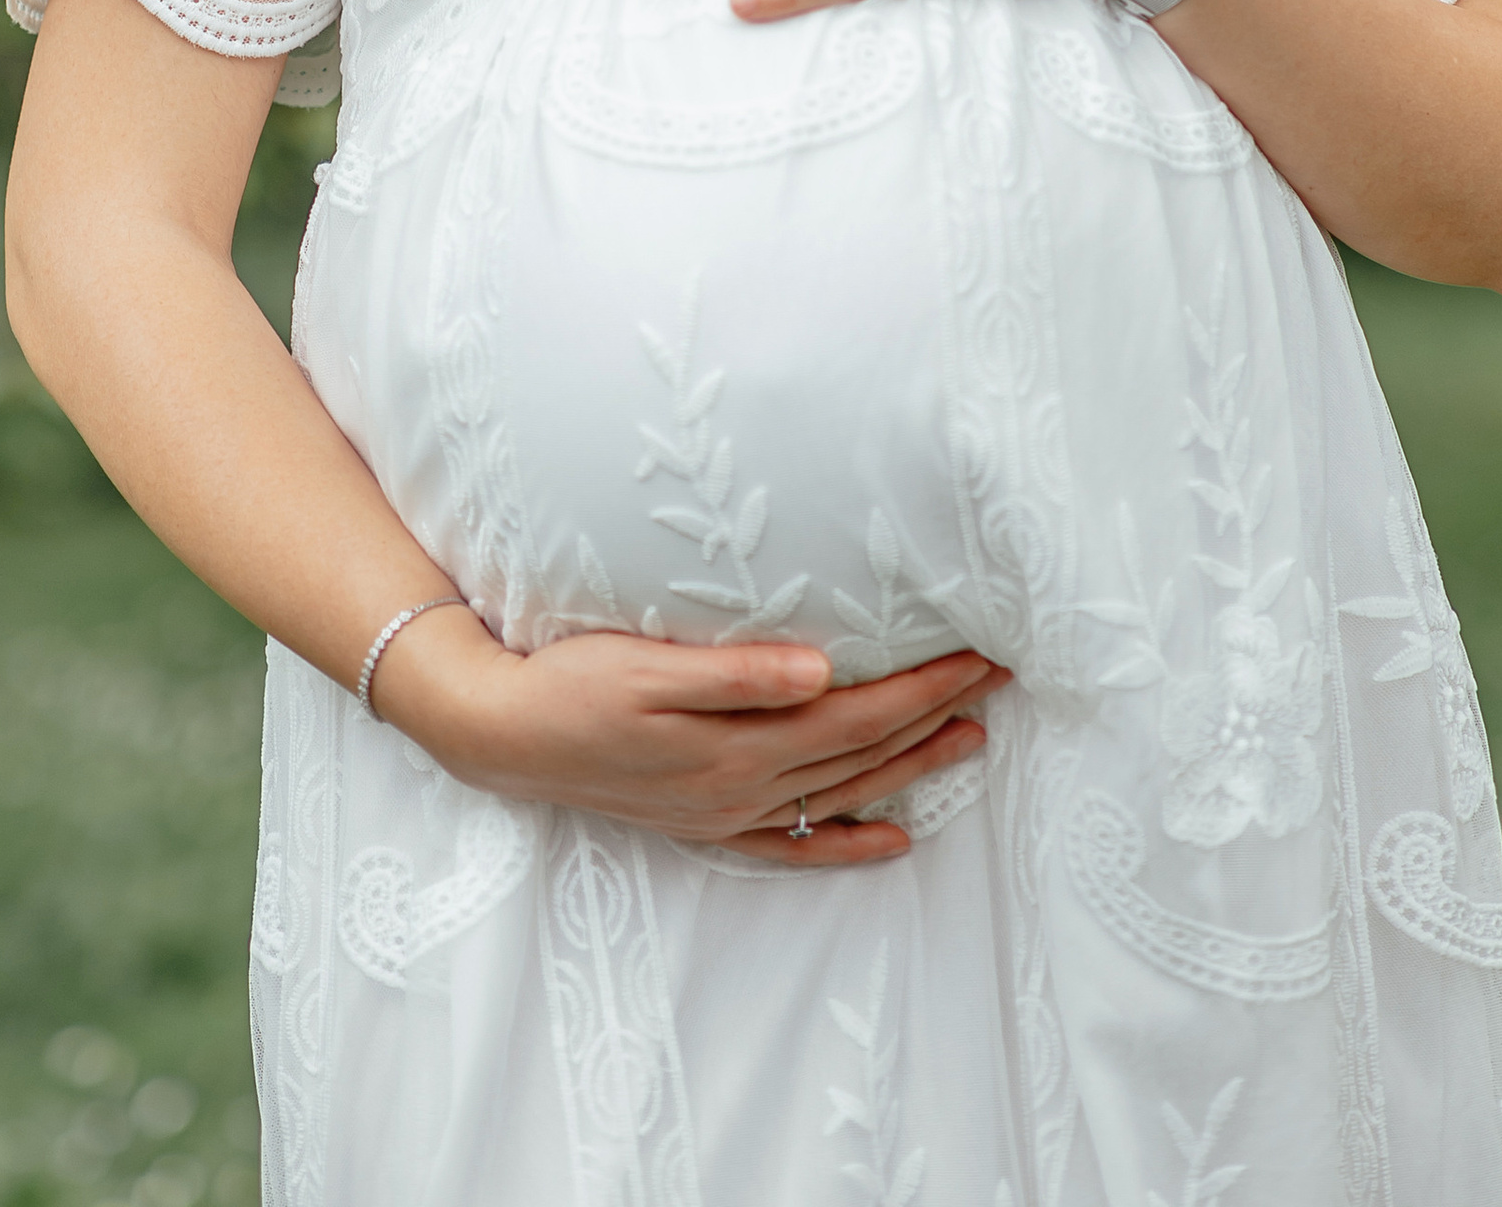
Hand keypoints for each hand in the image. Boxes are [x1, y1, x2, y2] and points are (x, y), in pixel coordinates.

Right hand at [379, 612, 1014, 867]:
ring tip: (971, 740)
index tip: (979, 654)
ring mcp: (727, 814)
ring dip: (911, 769)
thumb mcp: (647, 665)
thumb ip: (737, 672)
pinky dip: (849, 844)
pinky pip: (796, 846)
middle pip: (864, 753)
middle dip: (936, 716)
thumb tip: (824, 671)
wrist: (502, 734)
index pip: (858, 714)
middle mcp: (744, 790)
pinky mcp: (707, 823)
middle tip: (999, 680)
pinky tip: (892, 841)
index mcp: (739, 747)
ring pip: (842, 794)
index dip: (924, 687)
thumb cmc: (571, 680)